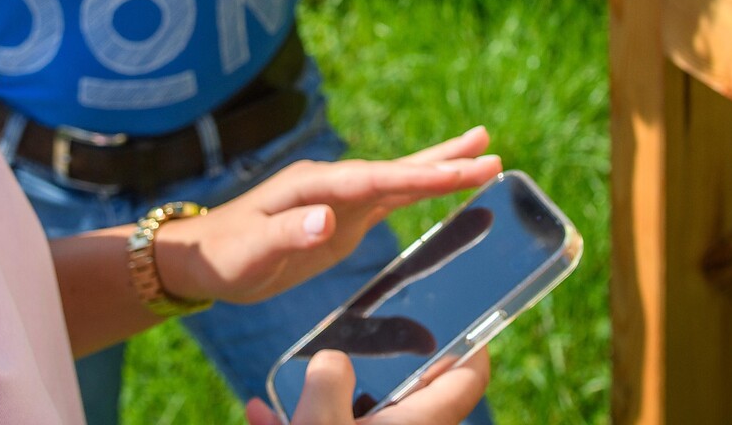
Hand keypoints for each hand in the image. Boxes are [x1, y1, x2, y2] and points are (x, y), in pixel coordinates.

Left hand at [156, 128, 499, 306]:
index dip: (415, 177)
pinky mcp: (344, 217)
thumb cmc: (224, 254)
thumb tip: (327, 219)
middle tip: (489, 146)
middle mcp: (332, 183)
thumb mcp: (250, 251)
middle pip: (395, 170)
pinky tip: (445, 182)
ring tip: (484, 151)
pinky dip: (421, 189)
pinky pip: (391, 199)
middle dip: (442, 161)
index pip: (373, 180)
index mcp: (312, 184)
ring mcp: (340, 198)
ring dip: (440, 169)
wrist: (203, 258)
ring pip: (399, 180)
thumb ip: (287, 233)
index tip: (456, 173)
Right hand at [243, 349, 490, 424]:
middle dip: (374, 371)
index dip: (471, 344)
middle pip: (408, 399)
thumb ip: (327, 377)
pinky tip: (260, 414)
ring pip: (356, 421)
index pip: (469, 379)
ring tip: (287, 385)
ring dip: (322, 403)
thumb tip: (330, 362)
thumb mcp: (321, 422)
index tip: (465, 317)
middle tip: (355, 342)